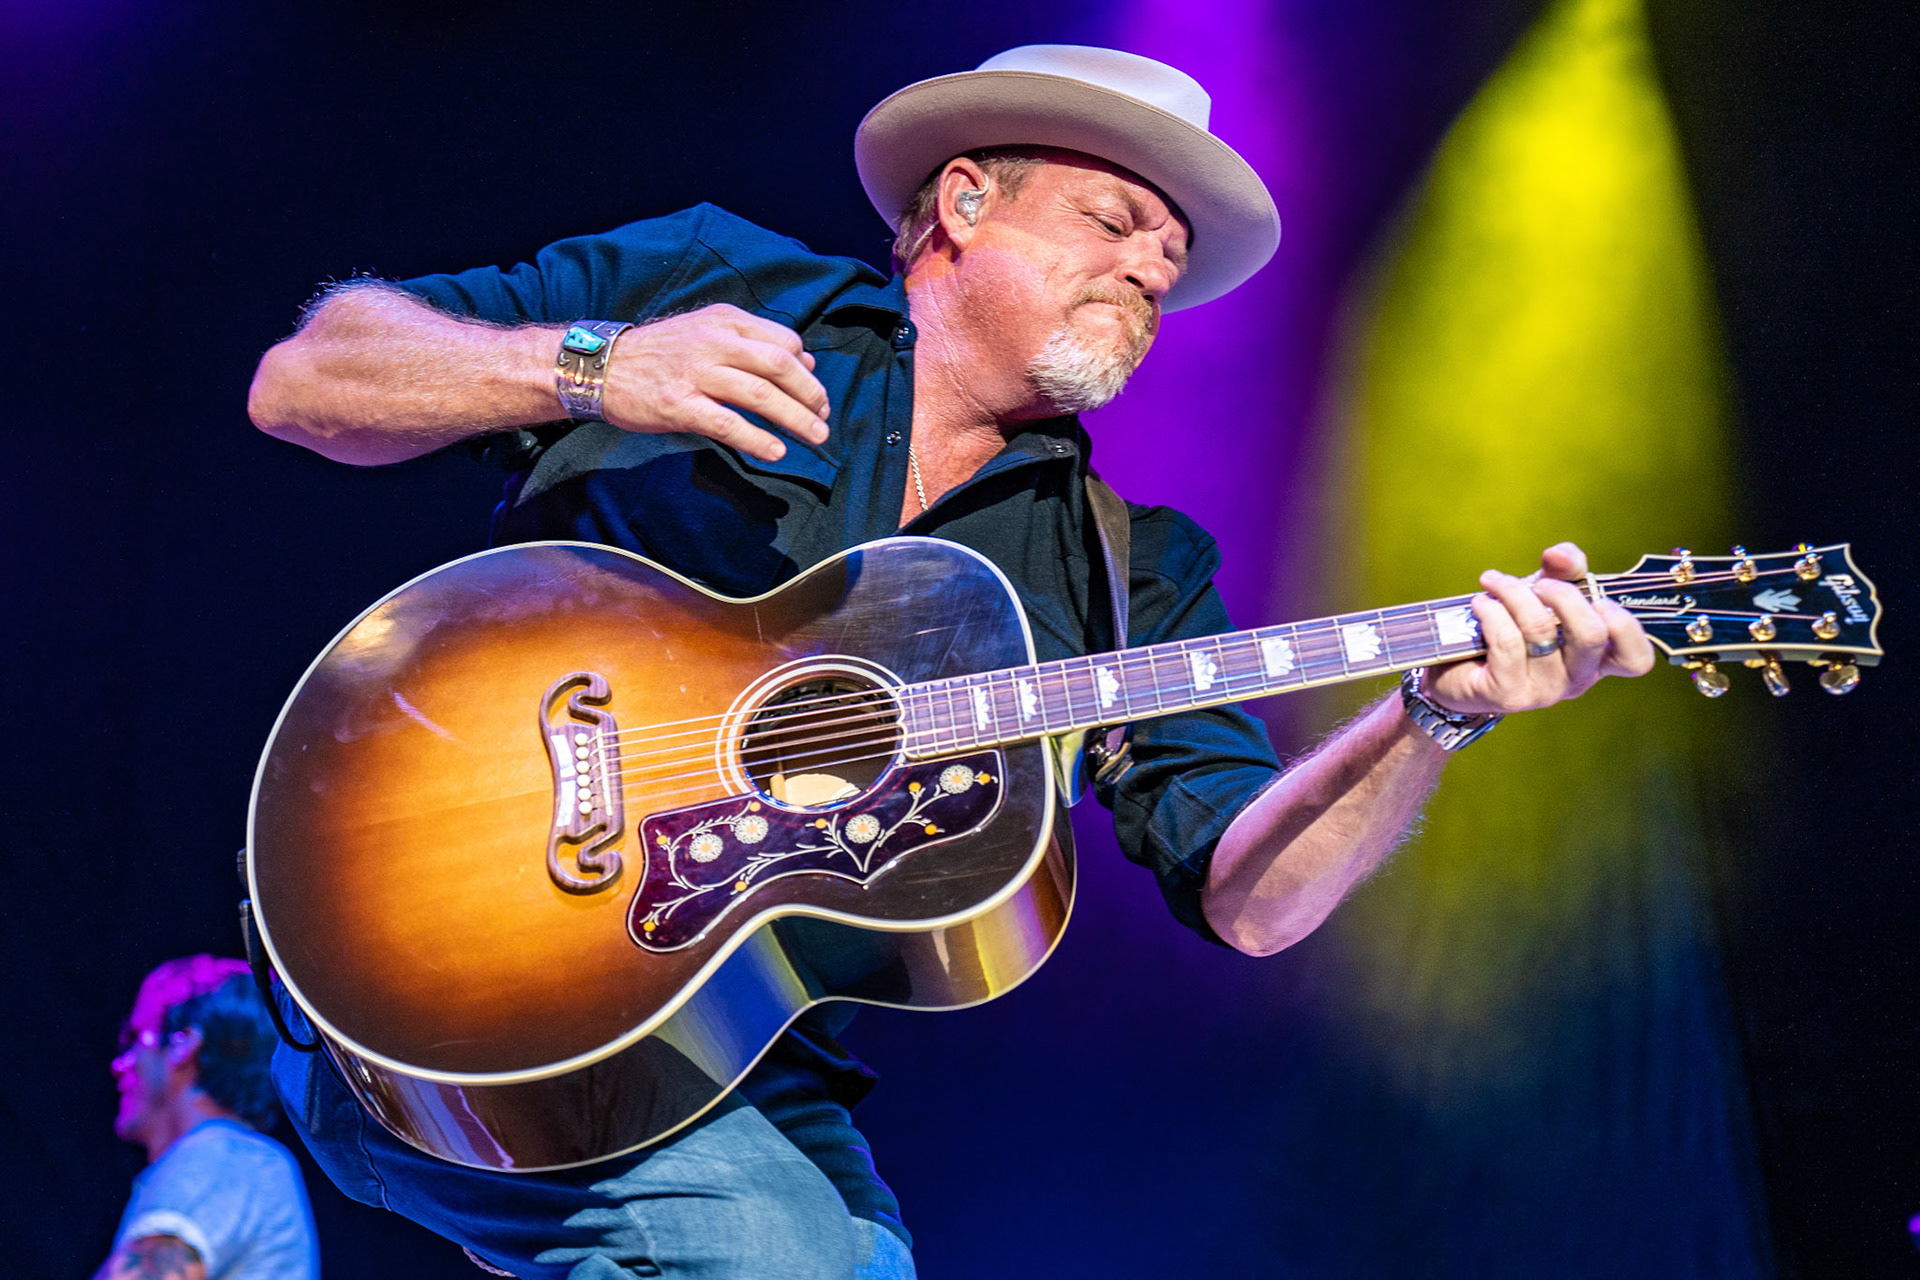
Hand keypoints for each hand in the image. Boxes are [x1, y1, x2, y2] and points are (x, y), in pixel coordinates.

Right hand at [599, 304, 830, 461]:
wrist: (600, 366)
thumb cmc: (660, 354)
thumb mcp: (707, 333)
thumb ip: (753, 344)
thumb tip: (806, 362)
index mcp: (725, 321)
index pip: (783, 341)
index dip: (806, 370)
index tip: (815, 394)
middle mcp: (714, 341)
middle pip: (779, 365)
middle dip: (810, 394)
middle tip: (824, 418)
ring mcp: (695, 372)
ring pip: (760, 394)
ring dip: (795, 419)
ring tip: (816, 438)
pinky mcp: (678, 404)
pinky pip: (728, 423)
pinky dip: (757, 439)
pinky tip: (775, 452)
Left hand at [1425, 541, 1655, 715]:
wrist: (1456, 670)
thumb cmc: (1511, 629)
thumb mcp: (1545, 595)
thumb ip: (1565, 570)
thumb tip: (1561, 555)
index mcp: (1595, 659)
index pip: (1636, 660)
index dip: (1626, 626)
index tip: (1597, 599)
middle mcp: (1576, 680)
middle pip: (1591, 634)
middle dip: (1563, 593)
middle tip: (1537, 584)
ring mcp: (1543, 691)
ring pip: (1540, 630)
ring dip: (1514, 593)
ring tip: (1494, 583)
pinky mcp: (1507, 694)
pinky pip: (1506, 641)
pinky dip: (1491, 611)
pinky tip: (1480, 603)